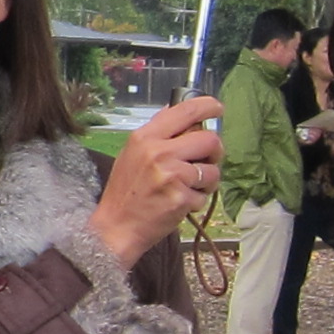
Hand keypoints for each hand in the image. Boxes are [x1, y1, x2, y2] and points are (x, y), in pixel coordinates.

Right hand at [93, 96, 225, 263]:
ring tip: (187, 188)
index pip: (185, 111)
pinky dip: (197, 201)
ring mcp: (171, 175)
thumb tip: (178, 112)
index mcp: (145, 137)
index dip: (208, 106)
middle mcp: (158, 152)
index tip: (217, 109)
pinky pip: (205, 194)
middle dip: (215, 152)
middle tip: (206, 161)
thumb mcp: (132, 153)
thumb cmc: (125, 191)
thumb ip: (157, 133)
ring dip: (207, 181)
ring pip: (213, 170)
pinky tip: (179, 204)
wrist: (115, 227)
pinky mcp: (181, 198)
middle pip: (209, 139)